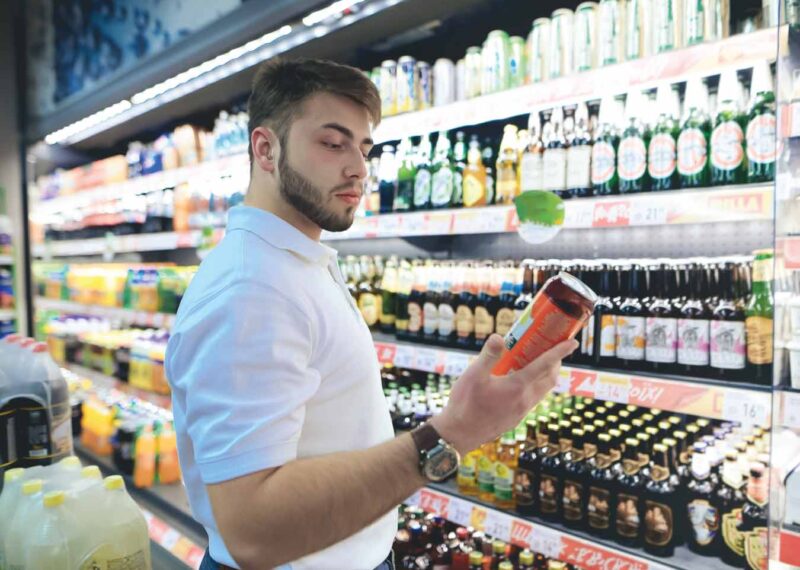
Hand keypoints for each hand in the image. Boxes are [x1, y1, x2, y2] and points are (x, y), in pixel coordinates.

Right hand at [430, 334, 577, 454]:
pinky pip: (534, 398)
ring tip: (537, 362)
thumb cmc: (465, 404)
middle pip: (550, 378)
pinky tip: (520, 381)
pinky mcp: (517, 418)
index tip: (572, 342)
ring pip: (543, 390)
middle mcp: (525, 399)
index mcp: (517, 386)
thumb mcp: (473, 376)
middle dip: (556, 362)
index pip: (545, 365)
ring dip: (547, 375)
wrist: (460, 435)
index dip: (560, 352)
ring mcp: (522, 410)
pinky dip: (536, 386)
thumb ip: (488, 356)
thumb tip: (499, 337)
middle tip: (551, 347)